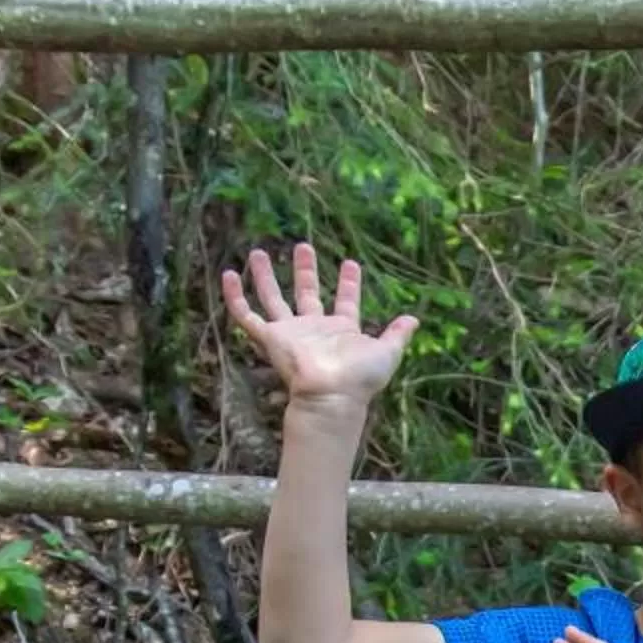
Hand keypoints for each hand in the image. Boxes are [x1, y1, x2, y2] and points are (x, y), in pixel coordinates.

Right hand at [220, 243, 418, 414]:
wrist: (331, 395)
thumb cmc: (360, 378)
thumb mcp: (386, 353)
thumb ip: (397, 335)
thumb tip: (414, 318)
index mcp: (342, 331)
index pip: (346, 302)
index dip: (349, 284)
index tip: (351, 263)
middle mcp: (314, 329)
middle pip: (306, 294)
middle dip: (305, 271)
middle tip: (303, 246)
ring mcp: (290, 333)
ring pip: (272, 298)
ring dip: (265, 275)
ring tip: (258, 251)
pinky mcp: (269, 338)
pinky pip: (246, 315)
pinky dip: (234, 296)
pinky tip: (227, 274)